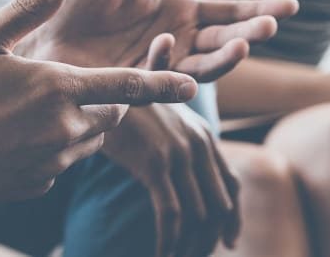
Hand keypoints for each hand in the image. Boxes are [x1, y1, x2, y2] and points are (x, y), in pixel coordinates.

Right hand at [0, 0, 198, 236]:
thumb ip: (29, 6)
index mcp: (56, 89)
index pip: (127, 86)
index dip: (162, 82)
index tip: (192, 84)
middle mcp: (62, 130)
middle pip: (111, 115)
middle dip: (110, 99)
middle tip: (80, 82)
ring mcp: (49, 163)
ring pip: (88, 139)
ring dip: (82, 121)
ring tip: (41, 105)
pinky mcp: (35, 186)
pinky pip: (61, 161)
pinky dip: (54, 145)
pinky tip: (16, 134)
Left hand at [20, 0, 298, 81]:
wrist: (38, 33)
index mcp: (179, 11)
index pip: (230, 12)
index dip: (260, 9)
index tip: (291, 5)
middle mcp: (177, 41)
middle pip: (227, 41)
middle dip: (252, 33)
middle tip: (271, 24)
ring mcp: (160, 66)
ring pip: (205, 67)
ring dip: (227, 57)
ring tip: (244, 43)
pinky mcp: (138, 85)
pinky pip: (162, 77)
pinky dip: (168, 62)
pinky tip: (165, 40)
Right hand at [100, 34, 241, 256]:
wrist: (97, 89)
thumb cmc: (122, 107)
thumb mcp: (159, 121)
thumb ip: (178, 145)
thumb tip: (184, 180)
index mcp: (204, 135)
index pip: (231, 185)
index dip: (232, 218)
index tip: (227, 242)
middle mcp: (199, 144)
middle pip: (219, 205)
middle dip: (209, 238)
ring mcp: (179, 153)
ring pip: (197, 215)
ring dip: (188, 245)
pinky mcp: (155, 164)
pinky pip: (170, 214)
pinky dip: (168, 241)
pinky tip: (160, 254)